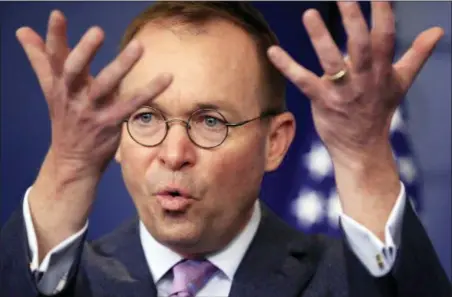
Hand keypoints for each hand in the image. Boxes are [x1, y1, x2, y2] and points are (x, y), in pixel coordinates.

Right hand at [18, 10, 171, 259]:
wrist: (72, 160)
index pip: (53, 58)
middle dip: (84, 51)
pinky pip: (131, 105)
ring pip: (105, 87)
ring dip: (121, 66)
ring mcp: (91, 112)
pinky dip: (149, 91)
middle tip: (97, 31)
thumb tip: (23, 31)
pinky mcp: (110, 124)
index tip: (57, 14)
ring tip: (138, 46)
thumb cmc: (66, 118)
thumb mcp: (52, 89)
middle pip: (74, 72)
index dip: (54, 37)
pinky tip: (167, 77)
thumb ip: (41, 59)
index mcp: (58, 86)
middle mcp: (72, 97)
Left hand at [267, 2, 442, 166]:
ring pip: (331, 61)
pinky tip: (273, 51)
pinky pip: (303, 81)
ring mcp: (341, 91)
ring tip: (309, 14)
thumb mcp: (401, 82)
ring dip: (320, 38)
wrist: (362, 146)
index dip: (383, 14)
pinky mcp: (321, 101)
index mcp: (382, 70)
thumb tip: (438, 31)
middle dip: (352, 21)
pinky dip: (287, 66)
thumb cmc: (378, 109)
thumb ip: (417, 54)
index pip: (385, 37)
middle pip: (359, 46)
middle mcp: (363, 78)